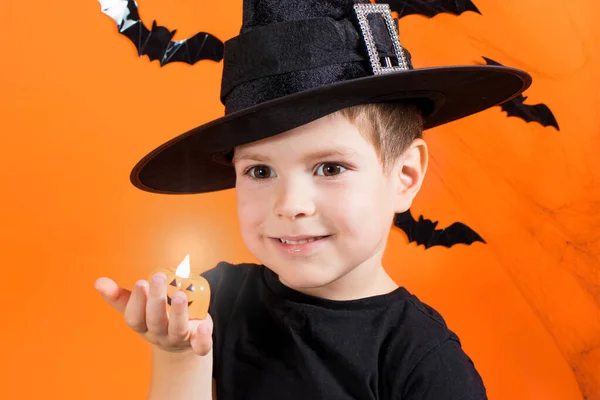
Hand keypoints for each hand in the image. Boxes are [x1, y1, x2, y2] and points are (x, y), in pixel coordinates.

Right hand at [94, 272, 212, 355]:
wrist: (182, 339)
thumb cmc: (157, 317)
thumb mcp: (139, 306)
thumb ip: (120, 295)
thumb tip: (98, 282)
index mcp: (143, 324)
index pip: (135, 318)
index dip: (136, 301)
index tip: (141, 282)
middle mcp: (159, 333)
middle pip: (155, 321)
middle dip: (156, 300)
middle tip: (158, 277)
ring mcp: (179, 338)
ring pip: (177, 329)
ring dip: (178, 313)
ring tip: (179, 295)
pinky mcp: (197, 341)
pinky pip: (201, 346)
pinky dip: (203, 339)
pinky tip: (204, 327)